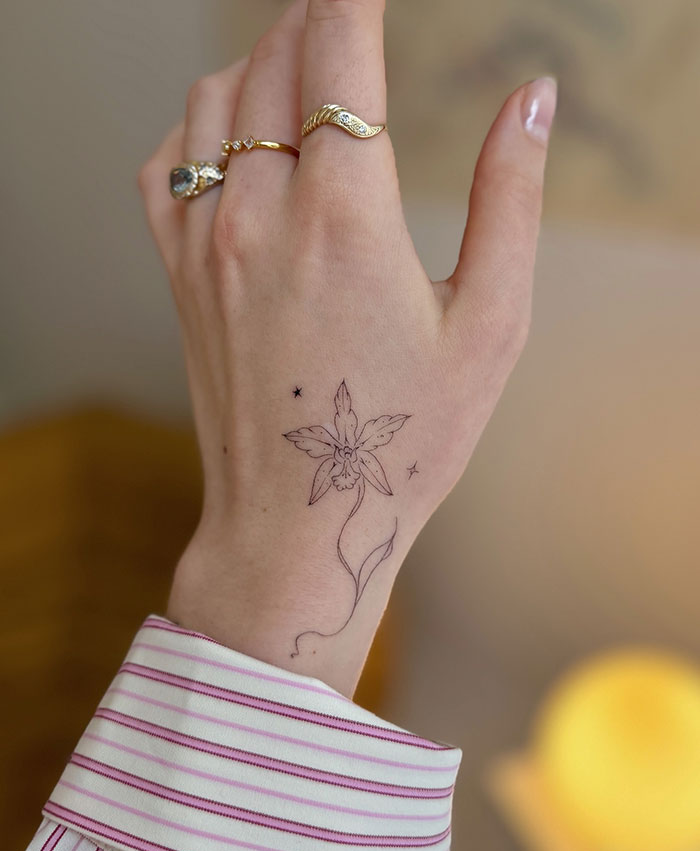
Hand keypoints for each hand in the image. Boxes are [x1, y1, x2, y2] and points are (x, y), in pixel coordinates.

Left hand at [138, 0, 555, 695]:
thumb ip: (510, 203)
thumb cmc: (401, 442)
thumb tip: (531, 101)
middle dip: (318, 19)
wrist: (297, 522)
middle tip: (353, 21)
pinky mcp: (180, 280)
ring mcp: (207, 247)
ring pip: (215, 99)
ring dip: (262, 64)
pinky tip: (238, 139)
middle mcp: (262, 218)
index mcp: (347, 220)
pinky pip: (169, 164)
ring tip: (306, 72)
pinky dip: (202, 125)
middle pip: (274, 59)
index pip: (338, 50)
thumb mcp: (489, 330)